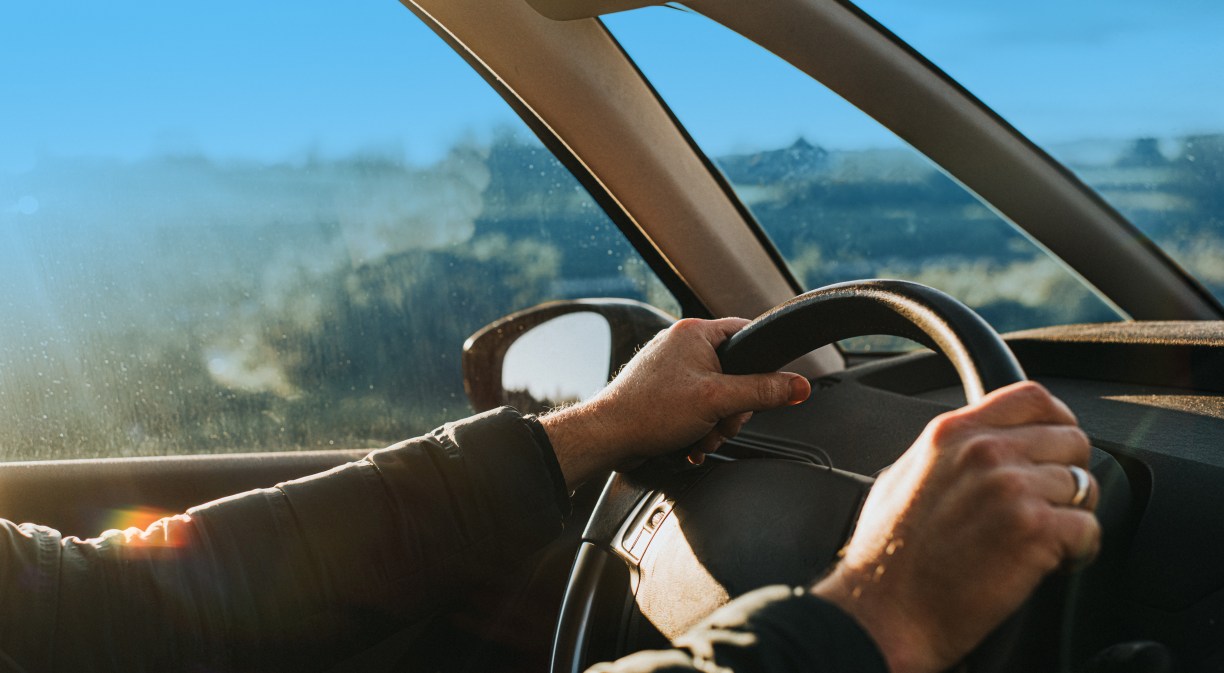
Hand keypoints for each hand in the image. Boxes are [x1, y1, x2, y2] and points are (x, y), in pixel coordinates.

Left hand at [542, 318, 810, 488]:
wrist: (608, 438)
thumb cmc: (649, 411)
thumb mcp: (718, 400)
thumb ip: (763, 391)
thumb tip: (799, 386)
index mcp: (694, 332)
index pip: (747, 333)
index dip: (761, 362)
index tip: (766, 386)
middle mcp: (681, 344)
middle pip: (735, 372)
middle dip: (733, 408)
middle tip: (720, 421)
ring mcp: (670, 369)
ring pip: (717, 395)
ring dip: (715, 423)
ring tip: (700, 435)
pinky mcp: (663, 392)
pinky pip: (696, 407)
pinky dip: (698, 427)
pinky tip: (690, 441)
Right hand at [810, 381, 1100, 672]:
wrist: (887, 611)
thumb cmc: (887, 556)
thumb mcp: (904, 476)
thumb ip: (947, 453)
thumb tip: (981, 446)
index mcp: (952, 433)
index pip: (1031, 397)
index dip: (1056, 420)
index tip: (1056, 446)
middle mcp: (985, 451)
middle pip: (1070, 439)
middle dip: (1068, 474)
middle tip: (1049, 505)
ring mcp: (1011, 487)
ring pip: (1084, 486)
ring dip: (1072, 516)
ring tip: (1044, 541)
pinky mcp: (1034, 530)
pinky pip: (1089, 528)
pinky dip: (1080, 550)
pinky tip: (1052, 563)